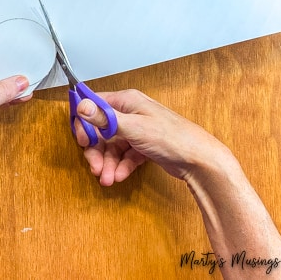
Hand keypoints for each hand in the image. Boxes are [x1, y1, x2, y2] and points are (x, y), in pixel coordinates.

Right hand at [75, 89, 231, 185]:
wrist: (199, 161)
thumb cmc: (171, 137)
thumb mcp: (133, 127)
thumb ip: (105, 118)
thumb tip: (81, 105)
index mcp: (126, 101)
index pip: (94, 106)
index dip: (84, 123)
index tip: (81, 140)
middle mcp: (129, 113)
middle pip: (101, 130)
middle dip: (96, 151)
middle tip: (95, 167)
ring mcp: (137, 130)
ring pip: (112, 146)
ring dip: (107, 163)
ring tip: (107, 178)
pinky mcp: (143, 146)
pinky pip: (124, 155)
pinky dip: (121, 166)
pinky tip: (121, 176)